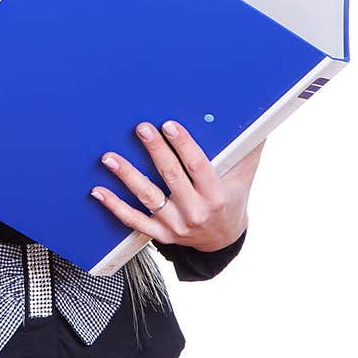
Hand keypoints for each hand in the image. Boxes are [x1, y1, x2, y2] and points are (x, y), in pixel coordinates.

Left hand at [91, 120, 265, 252]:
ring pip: (147, 198)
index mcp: (216, 195)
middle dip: (155, 151)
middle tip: (141, 129)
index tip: (169, 124)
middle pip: (171, 177)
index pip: (198, 166)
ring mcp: (175, 225)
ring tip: (109, 157)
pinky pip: (134, 221)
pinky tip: (99, 190)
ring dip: (127, 176)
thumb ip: (247, 148)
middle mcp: (195, 212)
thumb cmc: (232, 198)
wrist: (223, 240)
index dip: (184, 144)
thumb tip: (258, 118)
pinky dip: (114, 206)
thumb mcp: (244, 175)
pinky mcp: (160, 234)